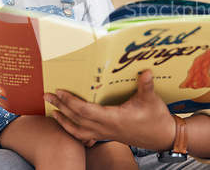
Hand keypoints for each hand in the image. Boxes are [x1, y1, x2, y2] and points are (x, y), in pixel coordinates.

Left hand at [44, 70, 175, 151]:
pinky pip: (84, 135)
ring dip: (63, 120)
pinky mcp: (107, 135)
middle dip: (60, 107)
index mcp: (113, 118)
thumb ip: (146, 86)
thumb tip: (146, 72)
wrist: (162, 137)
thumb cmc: (156, 119)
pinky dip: (72, 130)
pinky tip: (67, 124)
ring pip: (78, 130)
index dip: (71, 101)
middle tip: (46, 95)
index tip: (59, 91)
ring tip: (52, 111)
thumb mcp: (152, 100)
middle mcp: (105, 128)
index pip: (85, 110)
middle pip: (76, 119)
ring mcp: (105, 134)